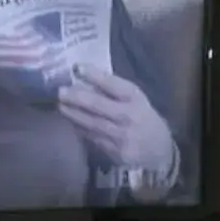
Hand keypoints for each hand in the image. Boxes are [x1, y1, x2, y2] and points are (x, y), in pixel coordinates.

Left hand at [57, 65, 178, 182]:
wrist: (159, 152)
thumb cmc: (143, 119)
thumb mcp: (136, 100)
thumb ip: (113, 91)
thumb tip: (83, 78)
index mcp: (135, 99)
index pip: (114, 85)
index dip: (95, 75)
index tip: (77, 67)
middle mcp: (129, 117)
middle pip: (99, 106)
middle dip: (77, 97)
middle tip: (60, 91)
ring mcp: (122, 137)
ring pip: (92, 124)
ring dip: (73, 114)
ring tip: (60, 105)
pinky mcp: (115, 152)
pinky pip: (93, 138)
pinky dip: (80, 129)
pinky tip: (70, 122)